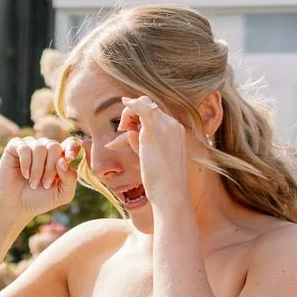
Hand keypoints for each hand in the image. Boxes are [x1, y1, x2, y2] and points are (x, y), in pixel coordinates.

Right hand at [0, 134, 79, 227]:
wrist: (17, 205)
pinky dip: (26, 163)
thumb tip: (63, 160)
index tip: (70, 158)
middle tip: (45, 184)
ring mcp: (30, 145)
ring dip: (38, 169)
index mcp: (59, 157)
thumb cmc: (41, 199)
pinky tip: (25, 174)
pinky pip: (24, 148)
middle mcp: (45, 148)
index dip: (72, 147)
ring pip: (40, 147)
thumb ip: (70, 178)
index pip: (71, 143)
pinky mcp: (15, 146)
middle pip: (54, 146)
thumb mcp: (63, 194)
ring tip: (33, 183)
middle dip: (51, 168)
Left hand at [120, 94, 196, 209]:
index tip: (128, 132)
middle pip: (148, 107)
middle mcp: (173, 125)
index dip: (138, 118)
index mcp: (176, 130)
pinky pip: (143, 108)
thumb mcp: (151, 158)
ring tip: (121, 132)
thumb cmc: (161, 181)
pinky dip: (133, 105)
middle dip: (132, 116)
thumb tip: (129, 134)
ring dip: (129, 116)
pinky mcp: (154, 130)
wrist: (170, 193)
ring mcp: (165, 126)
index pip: (154, 114)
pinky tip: (124, 103)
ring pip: (143, 106)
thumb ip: (142, 143)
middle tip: (123, 130)